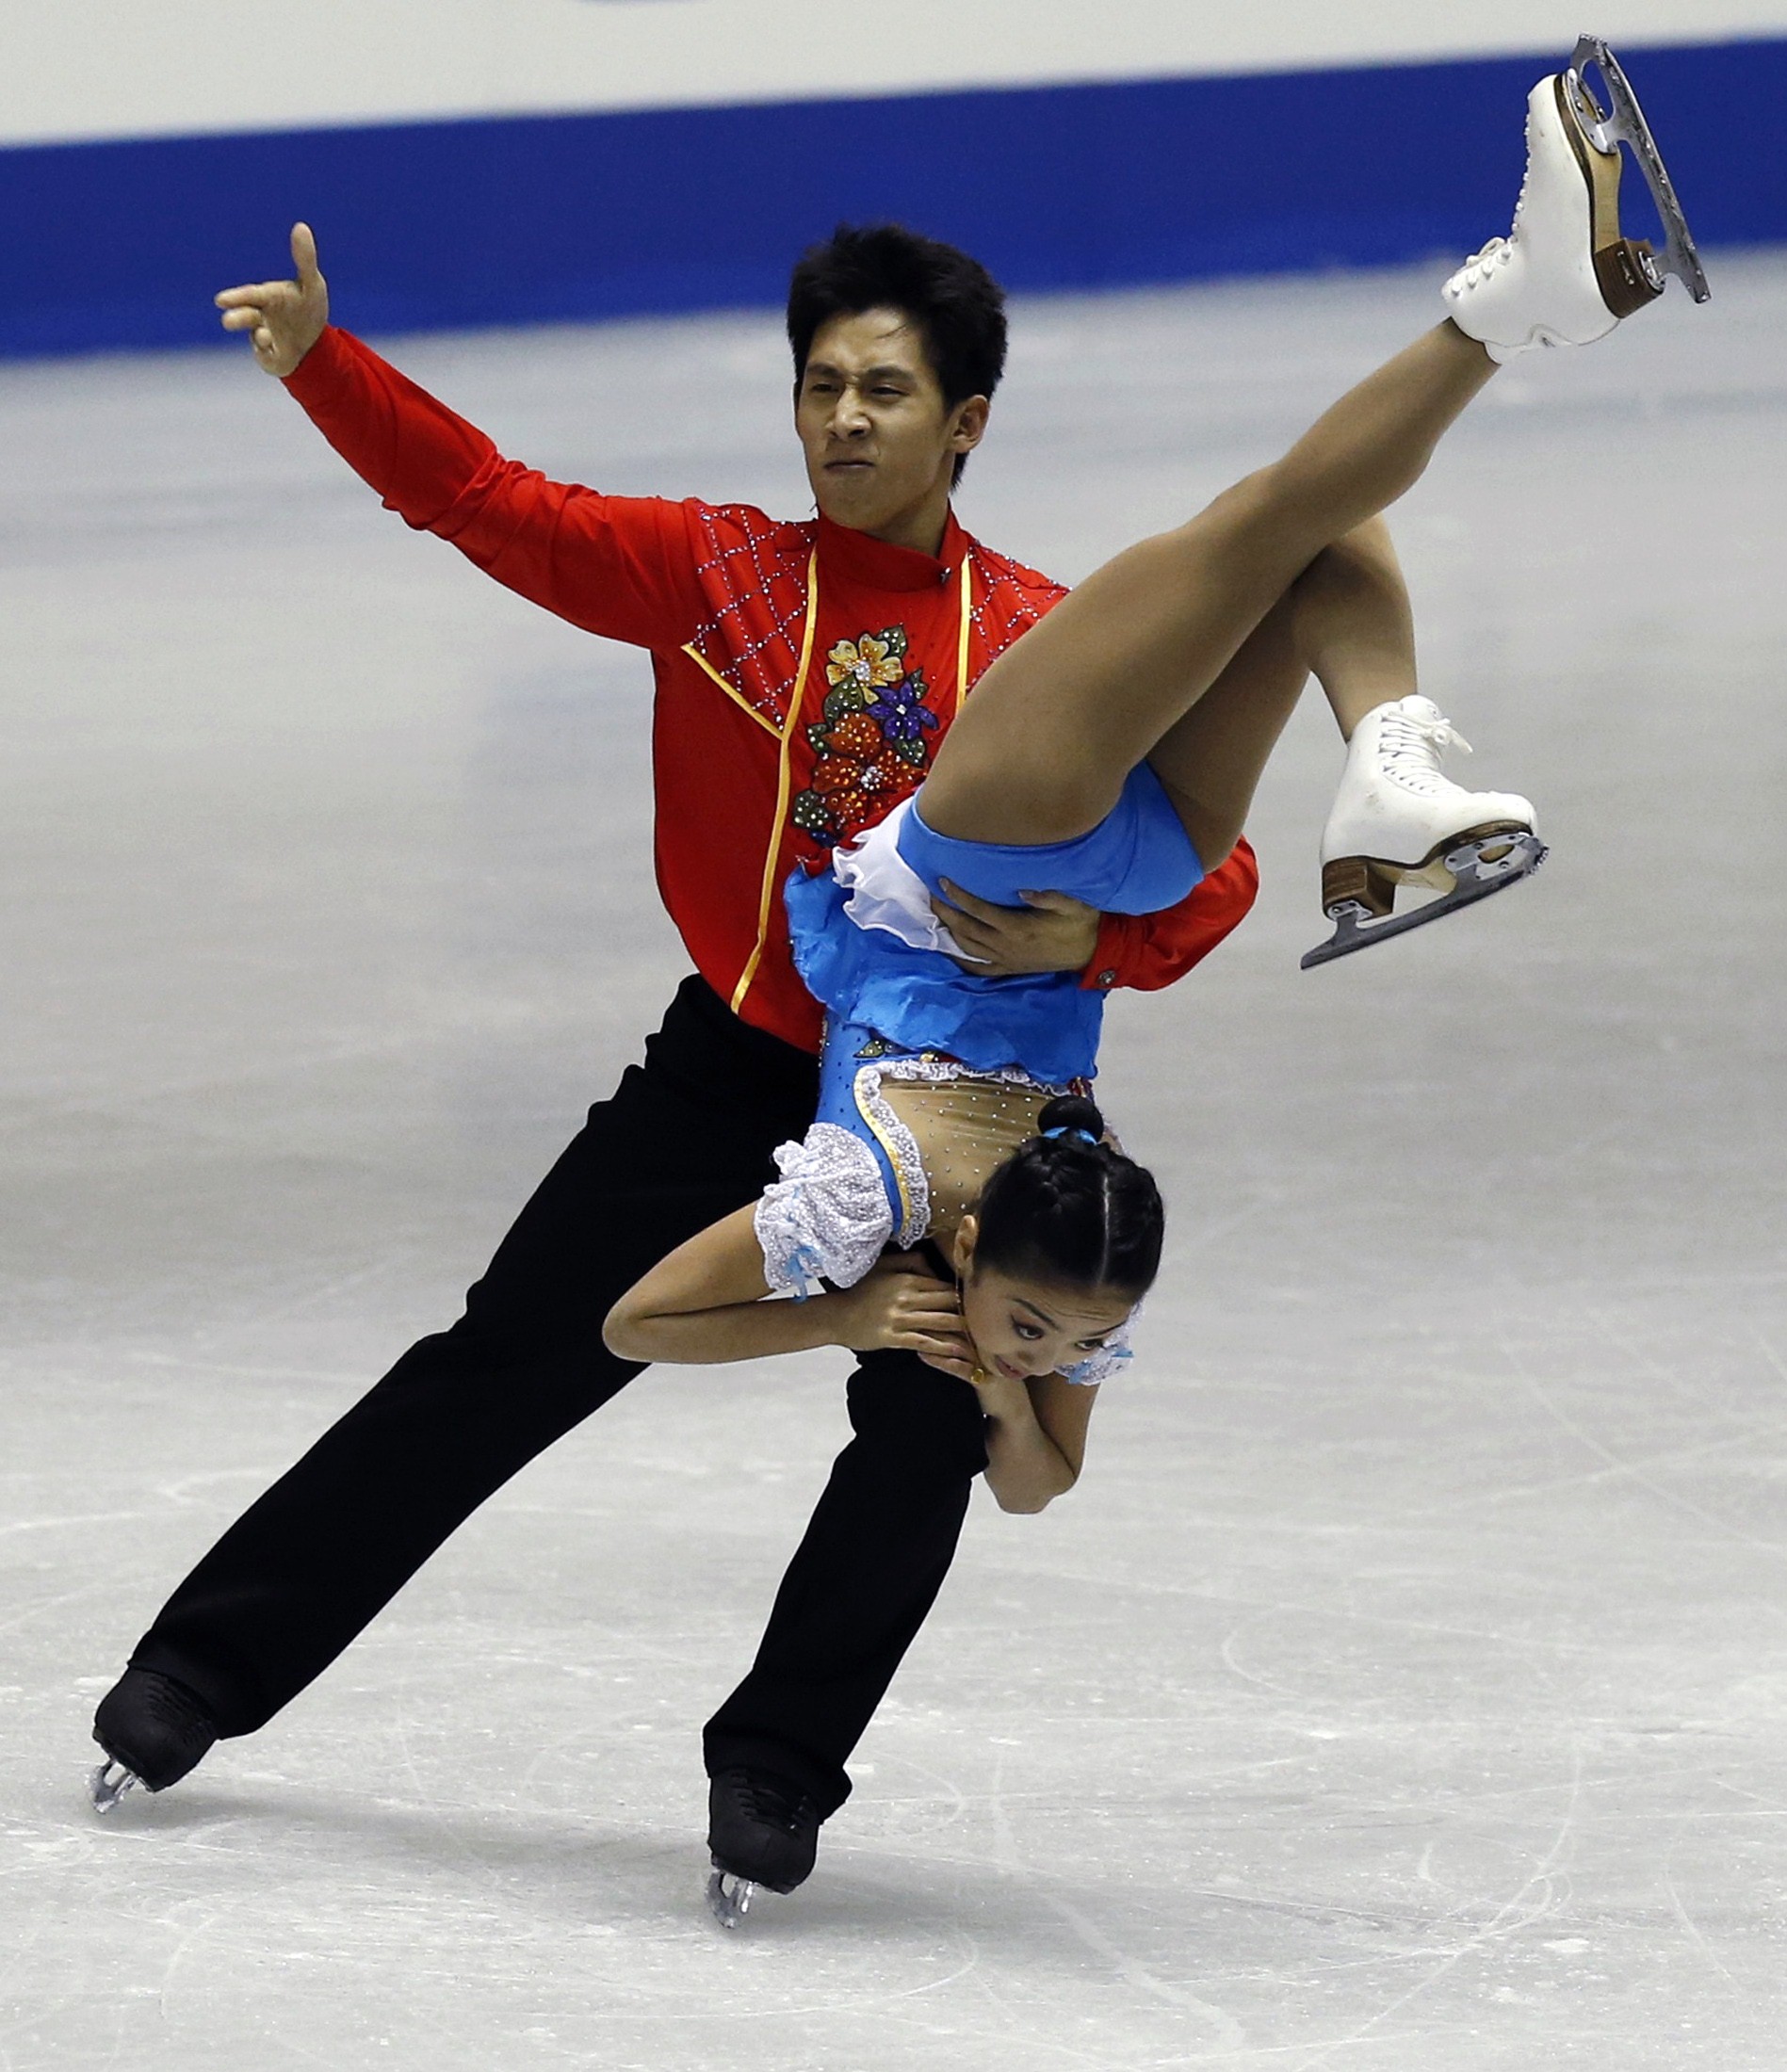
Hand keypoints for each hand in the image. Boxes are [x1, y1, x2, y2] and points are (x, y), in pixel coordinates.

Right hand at [215, 222, 328, 376]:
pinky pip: (267, 356)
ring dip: (257, 334)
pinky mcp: (268, 357)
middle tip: (227, 319)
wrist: (314, 343)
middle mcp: (259, 315)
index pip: (251, 295)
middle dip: (237, 317)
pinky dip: (271, 352)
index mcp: (266, 297)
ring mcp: (262, 337)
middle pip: (244, 315)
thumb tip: (301, 226)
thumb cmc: (308, 308)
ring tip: (262, 334)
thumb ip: (305, 258)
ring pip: (254, 335)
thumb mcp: (312, 284)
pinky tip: (274, 347)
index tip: (221, 300)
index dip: (237, 297)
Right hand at [831, 1253, 972, 1371]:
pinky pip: (923, 1342)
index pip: (944, 1286)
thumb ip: (911, 1261)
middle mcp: (907, 1297)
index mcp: (907, 1279)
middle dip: (970, 1313)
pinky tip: (957, 1354)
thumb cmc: (861, 1289)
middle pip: (947, 1304)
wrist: (836, 1314)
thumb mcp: (884, 1266)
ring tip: (982, 1340)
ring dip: (963, 1332)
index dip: (965, 1294)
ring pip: (940, 1323)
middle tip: (992, 1322)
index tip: (982, 1302)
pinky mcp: (893, 1337)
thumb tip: (934, 1266)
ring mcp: (901, 1318)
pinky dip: (942, 1348)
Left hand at [932, 880, 1101, 976]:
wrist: (1092, 952)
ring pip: (968, 947)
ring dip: (950, 931)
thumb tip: (1021, 889)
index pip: (979, 910)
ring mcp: (1007, 960)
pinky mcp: (1010, 968)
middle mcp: (1007, 946)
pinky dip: (962, 960)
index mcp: (1018, 928)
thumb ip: (1049, 896)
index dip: (959, 895)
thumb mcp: (1073, 905)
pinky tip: (950, 950)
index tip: (943, 881)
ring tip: (937, 915)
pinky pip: (979, 968)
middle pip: (966, 929)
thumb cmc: (1081, 923)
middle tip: (931, 895)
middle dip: (946, 912)